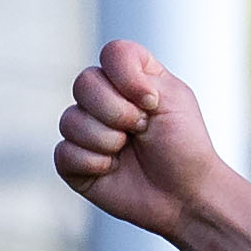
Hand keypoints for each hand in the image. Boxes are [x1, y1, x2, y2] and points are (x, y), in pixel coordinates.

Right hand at [54, 38, 232, 240]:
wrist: (186, 196)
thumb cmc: (184, 148)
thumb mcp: (174, 98)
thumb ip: (139, 73)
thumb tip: (104, 79)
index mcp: (129, 78)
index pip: (111, 54)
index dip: (127, 77)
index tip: (152, 103)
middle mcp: (102, 100)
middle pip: (84, 83)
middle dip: (117, 112)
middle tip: (142, 130)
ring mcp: (85, 130)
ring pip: (70, 120)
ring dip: (107, 140)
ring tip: (128, 152)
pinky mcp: (74, 162)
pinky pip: (64, 153)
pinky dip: (94, 163)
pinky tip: (114, 170)